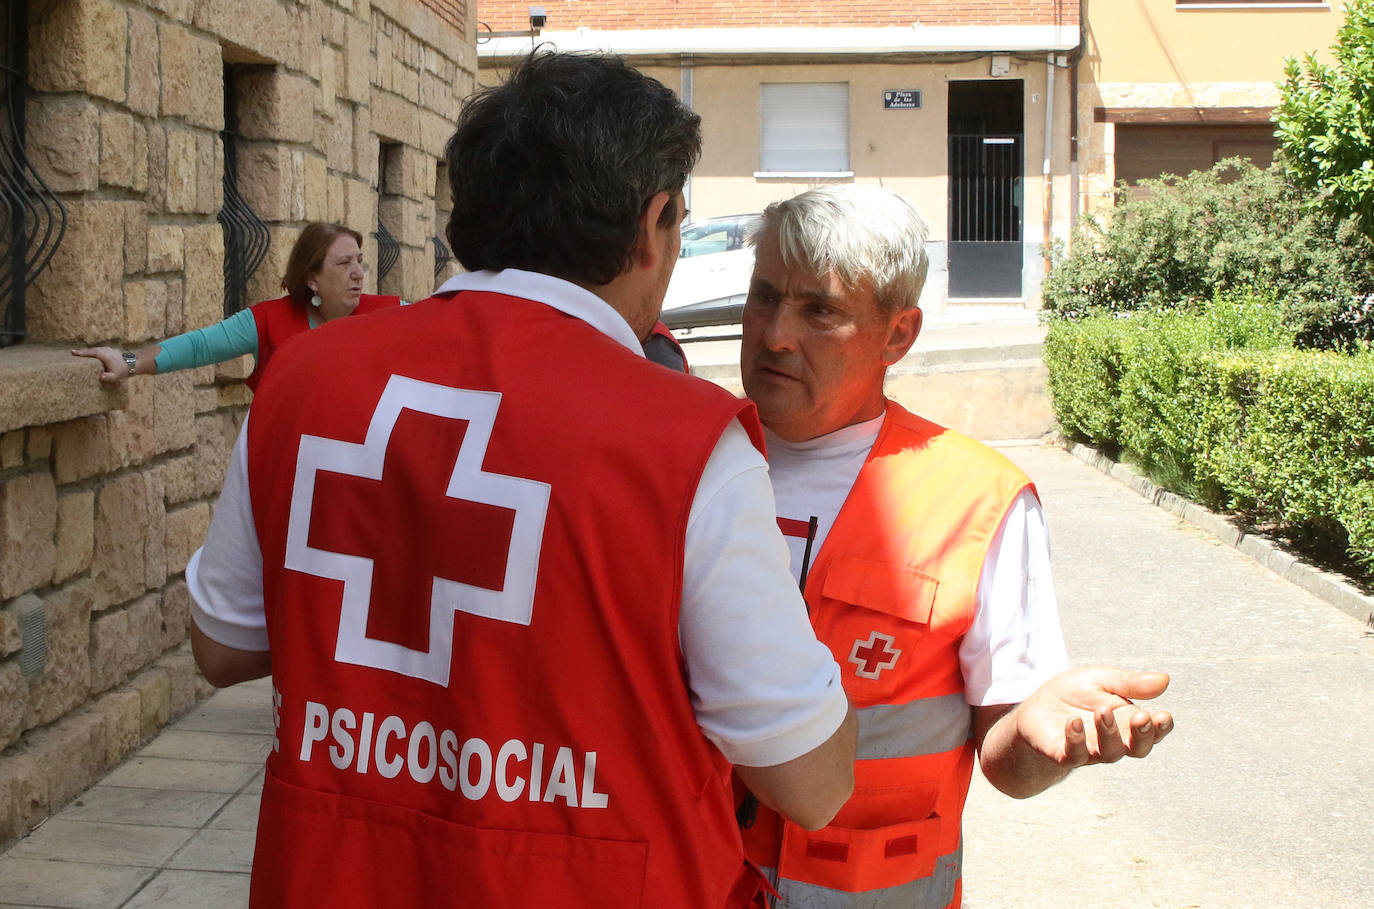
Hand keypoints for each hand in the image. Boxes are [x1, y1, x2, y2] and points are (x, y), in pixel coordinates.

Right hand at [72, 346, 129, 383]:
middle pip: (91, 350)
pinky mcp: (108, 350)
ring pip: (94, 349)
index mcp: (104, 355)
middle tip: (72, 352)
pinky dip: (91, 351)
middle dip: (82, 351)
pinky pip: (97, 350)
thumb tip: (101, 376)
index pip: (91, 353)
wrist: (132, 364)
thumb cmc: (122, 371)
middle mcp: (105, 350)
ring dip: (86, 351)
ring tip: (77, 353)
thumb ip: (108, 377)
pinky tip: (87, 354)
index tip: (74, 353)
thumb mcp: (116, 376)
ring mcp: (107, 349)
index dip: (83, 353)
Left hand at [1015, 665, 1172, 767]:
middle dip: (1142, 734)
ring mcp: (1090, 750)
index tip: (1164, 715)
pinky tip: (1072, 722)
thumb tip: (1165, 680)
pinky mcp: (1063, 754)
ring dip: (1108, 732)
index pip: (1152, 730)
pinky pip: (1073, 754)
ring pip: (1108, 752)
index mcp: (1128, 721)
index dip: (1161, 726)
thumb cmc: (1075, 694)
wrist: (1037, 708)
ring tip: (1102, 711)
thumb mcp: (1101, 679)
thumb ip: (1130, 683)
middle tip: (1141, 716)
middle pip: (1137, 748)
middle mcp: (1114, 740)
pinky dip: (1075, 740)